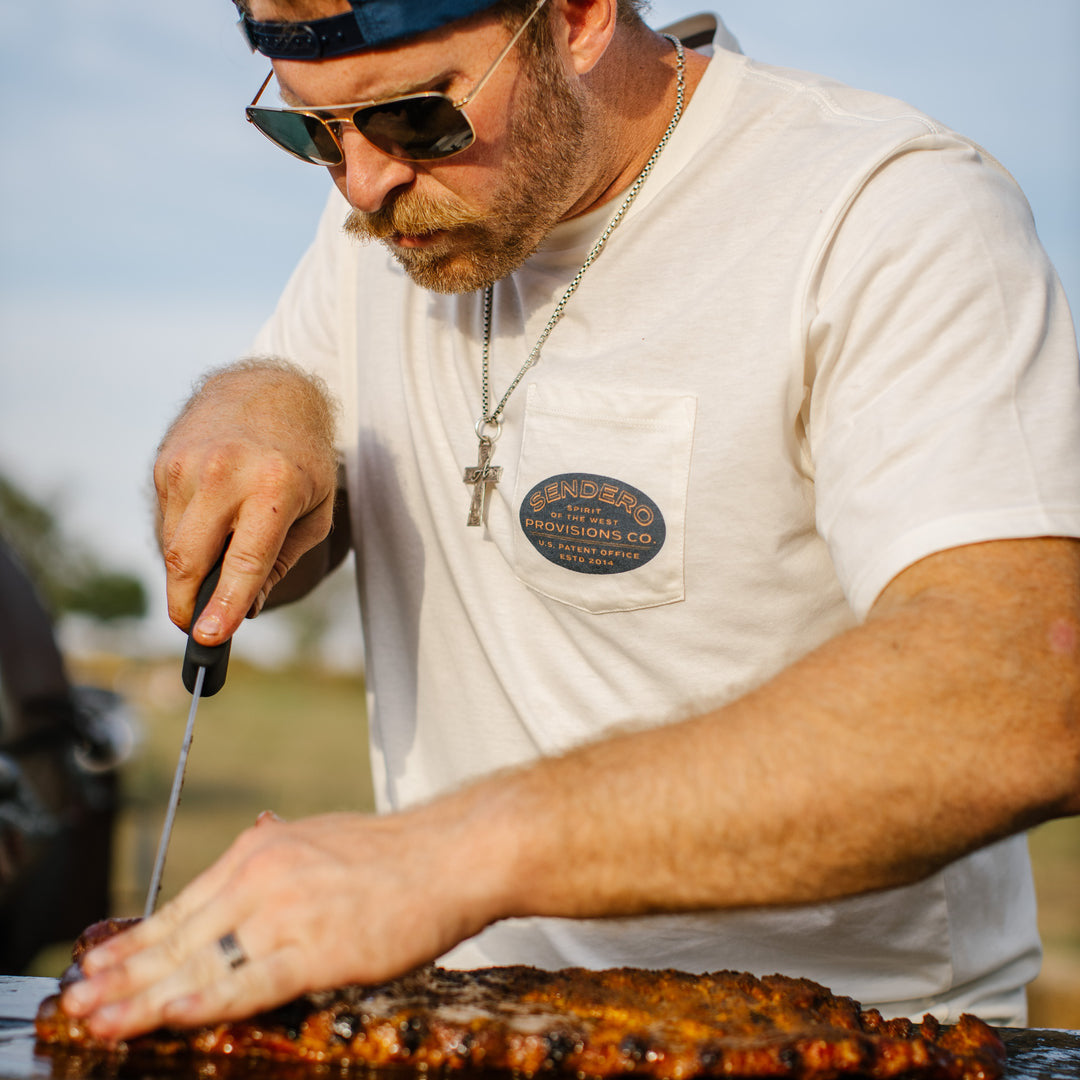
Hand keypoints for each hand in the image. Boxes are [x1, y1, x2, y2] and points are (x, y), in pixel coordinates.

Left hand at [61, 807, 501, 1039]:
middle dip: (124, 975)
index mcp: (262, 849)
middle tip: (79, 1004)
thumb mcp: (318, 840)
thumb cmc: (394, 853)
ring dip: (147, 998)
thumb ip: (276, 863)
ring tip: (104, 1022)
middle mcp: (264, 875)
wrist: (450, 852)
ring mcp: (289, 910)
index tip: (96, 964)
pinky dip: (209, 1000)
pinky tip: (174, 1012)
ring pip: (203, 963)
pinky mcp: (320, 947)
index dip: (135, 940)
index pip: (182, 904)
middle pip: (180, 935)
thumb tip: (244, 878)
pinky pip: (252, 980)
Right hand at [154, 360, 338, 643]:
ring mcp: (189, 466)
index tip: (209, 638)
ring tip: (215, 570)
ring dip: (187, 572)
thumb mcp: (315, 510)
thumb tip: (247, 608)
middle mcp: (226, 473)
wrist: (271, 390)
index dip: (225, 605)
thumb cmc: (303, 459)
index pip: (244, 560)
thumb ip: (282, 561)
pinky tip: (209, 528)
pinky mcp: (166, 463)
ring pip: (173, 545)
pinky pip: (167, 522)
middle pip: (189, 559)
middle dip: (186, 605)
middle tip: (195, 628)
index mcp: (274, 486)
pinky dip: (184, 540)